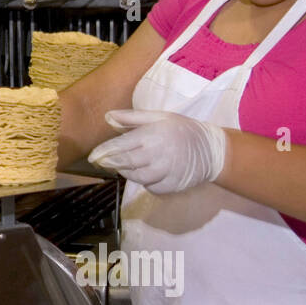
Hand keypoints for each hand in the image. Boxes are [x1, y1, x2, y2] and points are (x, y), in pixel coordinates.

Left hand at [87, 109, 227, 194]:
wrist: (212, 150)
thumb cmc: (181, 129)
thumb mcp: (159, 116)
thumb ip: (131, 118)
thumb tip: (107, 117)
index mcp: (154, 135)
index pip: (122, 145)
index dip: (105, 152)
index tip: (92, 156)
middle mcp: (160, 154)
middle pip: (127, 163)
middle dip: (111, 163)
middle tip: (101, 162)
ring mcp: (168, 172)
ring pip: (138, 178)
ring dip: (128, 173)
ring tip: (126, 165)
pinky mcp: (174, 185)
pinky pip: (152, 188)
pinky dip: (145, 182)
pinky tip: (147, 173)